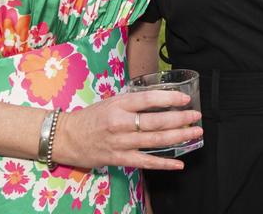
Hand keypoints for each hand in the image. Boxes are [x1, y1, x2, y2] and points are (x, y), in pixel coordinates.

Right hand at [53, 90, 202, 170]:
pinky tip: (179, 163)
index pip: (150, 99)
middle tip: (196, 117)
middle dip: (181, 119)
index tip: (186, 99)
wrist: (66, 137)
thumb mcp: (112, 101)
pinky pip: (145, 162)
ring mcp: (121, 142)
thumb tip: (161, 99)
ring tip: (194, 133)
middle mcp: (121, 123)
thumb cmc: (91, 117)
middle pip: (157, 121)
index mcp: (120, 104)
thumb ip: (134, 101)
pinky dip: (164, 163)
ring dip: (178, 137)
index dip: (171, 99)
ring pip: (155, 140)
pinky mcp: (119, 159)